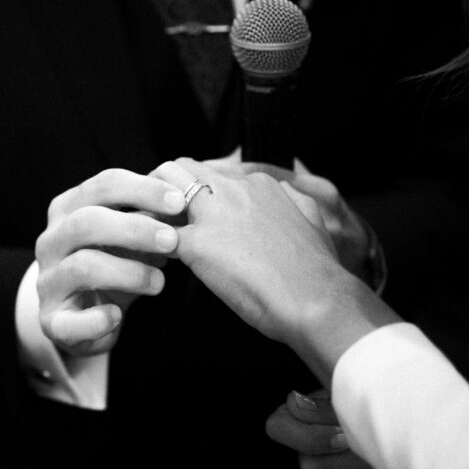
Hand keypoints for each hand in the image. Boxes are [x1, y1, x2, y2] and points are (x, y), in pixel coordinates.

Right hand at [35, 168, 184, 356]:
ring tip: (160, 282)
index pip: (103, 185)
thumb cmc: (111, 264)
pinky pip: (68, 322)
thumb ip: (149, 220)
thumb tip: (184, 207)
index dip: (143, 190)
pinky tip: (117, 316)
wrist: (81, 315)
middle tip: (172, 240)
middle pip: (87, 221)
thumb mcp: (129, 238)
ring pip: (82, 266)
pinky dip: (95, 319)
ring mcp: (48, 281)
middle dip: (134, 228)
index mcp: (69, 209)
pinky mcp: (52, 321)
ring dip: (128, 272)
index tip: (179, 202)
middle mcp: (51, 240)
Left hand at [150, 159, 340, 341]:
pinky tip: (155, 261)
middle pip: (181, 170)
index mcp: (260, 184)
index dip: (200, 192)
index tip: (196, 210)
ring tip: (151, 232)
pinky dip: (152, 246)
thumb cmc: (317, 270)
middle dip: (164, 188)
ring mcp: (212, 214)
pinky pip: (158, 236)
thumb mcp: (312, 218)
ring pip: (161, 190)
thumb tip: (284, 196)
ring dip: (153, 209)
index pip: (214, 173)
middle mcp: (233, 191)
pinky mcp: (197, 244)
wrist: (316, 299)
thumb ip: (291, 200)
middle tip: (160, 215)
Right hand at [266, 389, 401, 468]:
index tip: (343, 434)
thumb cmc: (390, 418)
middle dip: (347, 462)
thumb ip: (328, 399)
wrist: (417, 445)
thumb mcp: (360, 399)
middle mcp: (308, 449)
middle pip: (308, 467)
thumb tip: (295, 400)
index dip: (310, 436)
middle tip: (368, 449)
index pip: (278, 427)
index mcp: (306, 417)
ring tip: (374, 465)